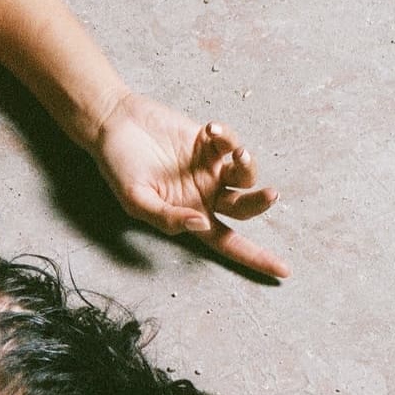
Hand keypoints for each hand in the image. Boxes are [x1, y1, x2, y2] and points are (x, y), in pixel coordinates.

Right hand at [89, 91, 285, 278]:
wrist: (112, 123)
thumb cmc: (118, 165)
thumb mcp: (134, 198)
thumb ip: (164, 216)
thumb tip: (200, 223)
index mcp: (190, 213)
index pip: (227, 241)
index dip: (255, 257)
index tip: (283, 271)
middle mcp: (204, 193)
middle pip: (244, 208)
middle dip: (260, 203)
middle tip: (270, 195)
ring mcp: (208, 166)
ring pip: (245, 175)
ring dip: (249, 167)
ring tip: (239, 153)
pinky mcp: (209, 141)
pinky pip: (230, 142)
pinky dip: (228, 137)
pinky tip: (210, 129)